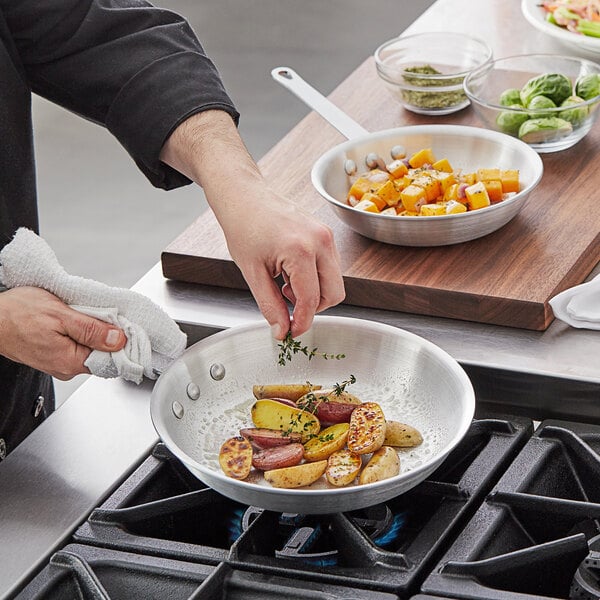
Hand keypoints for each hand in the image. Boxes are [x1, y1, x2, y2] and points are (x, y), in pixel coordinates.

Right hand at [0, 287, 125, 379]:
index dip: (120, 340)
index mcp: (70, 362)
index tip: (121, 324)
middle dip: (105, 333)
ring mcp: (60, 362)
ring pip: (89, 348)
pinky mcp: (55, 354)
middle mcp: (66, 368)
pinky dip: (79, 331)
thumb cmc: (17, 313)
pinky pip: (76, 345)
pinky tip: (71, 320)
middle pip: (102, 353)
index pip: (111, 359)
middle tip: (96, 314)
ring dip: (91, 331)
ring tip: (78, 315)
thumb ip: (92, 329)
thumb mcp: (61, 314)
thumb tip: (118, 340)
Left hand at [219, 186, 343, 338]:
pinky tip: (291, 272)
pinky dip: (315, 278)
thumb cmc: (243, 226)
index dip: (302, 322)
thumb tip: (282, 330)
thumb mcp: (252, 272)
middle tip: (288, 307)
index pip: (312, 300)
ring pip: (334, 281)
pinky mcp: (326, 233)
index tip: (291, 332)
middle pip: (334, 293)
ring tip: (284, 284)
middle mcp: (320, 241)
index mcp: (301, 250)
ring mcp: (326, 235)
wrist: (244, 196)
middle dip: (313, 308)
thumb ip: (270, 305)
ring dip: (313, 292)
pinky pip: (330, 267)